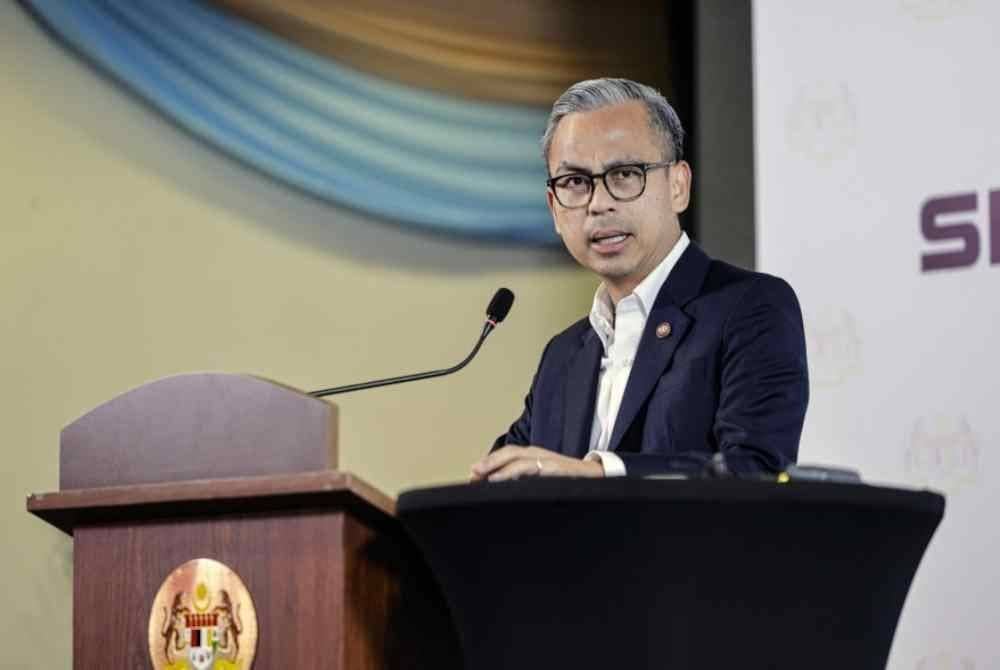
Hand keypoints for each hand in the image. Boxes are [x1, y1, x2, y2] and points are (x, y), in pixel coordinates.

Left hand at [470, 446, 603, 481]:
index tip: (473, 474)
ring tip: (485, 477)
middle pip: (511, 452)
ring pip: (521, 460)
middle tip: (473, 472)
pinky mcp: (558, 470)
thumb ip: (524, 478)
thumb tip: (500, 488)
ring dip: (501, 468)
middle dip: (490, 461)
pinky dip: (521, 474)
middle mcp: (540, 454)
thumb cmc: (568, 479)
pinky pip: (536, 470)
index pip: (508, 454)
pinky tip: (511, 482)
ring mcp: (549, 461)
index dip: (490, 462)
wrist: (598, 478)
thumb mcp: (543, 476)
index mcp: (534, 455)